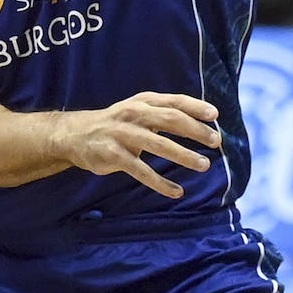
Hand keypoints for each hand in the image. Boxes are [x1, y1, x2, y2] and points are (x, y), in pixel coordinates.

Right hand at [52, 91, 220, 198]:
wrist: (76, 134)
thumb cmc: (117, 123)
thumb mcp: (138, 110)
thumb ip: (164, 114)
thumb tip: (202, 124)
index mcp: (143, 101)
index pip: (174, 101)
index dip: (195, 106)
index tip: (215, 115)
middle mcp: (134, 113)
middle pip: (170, 119)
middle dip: (195, 130)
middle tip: (216, 141)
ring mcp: (122, 134)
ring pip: (158, 145)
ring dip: (183, 155)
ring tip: (204, 165)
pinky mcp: (114, 155)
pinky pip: (141, 170)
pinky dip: (160, 183)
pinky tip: (177, 191)